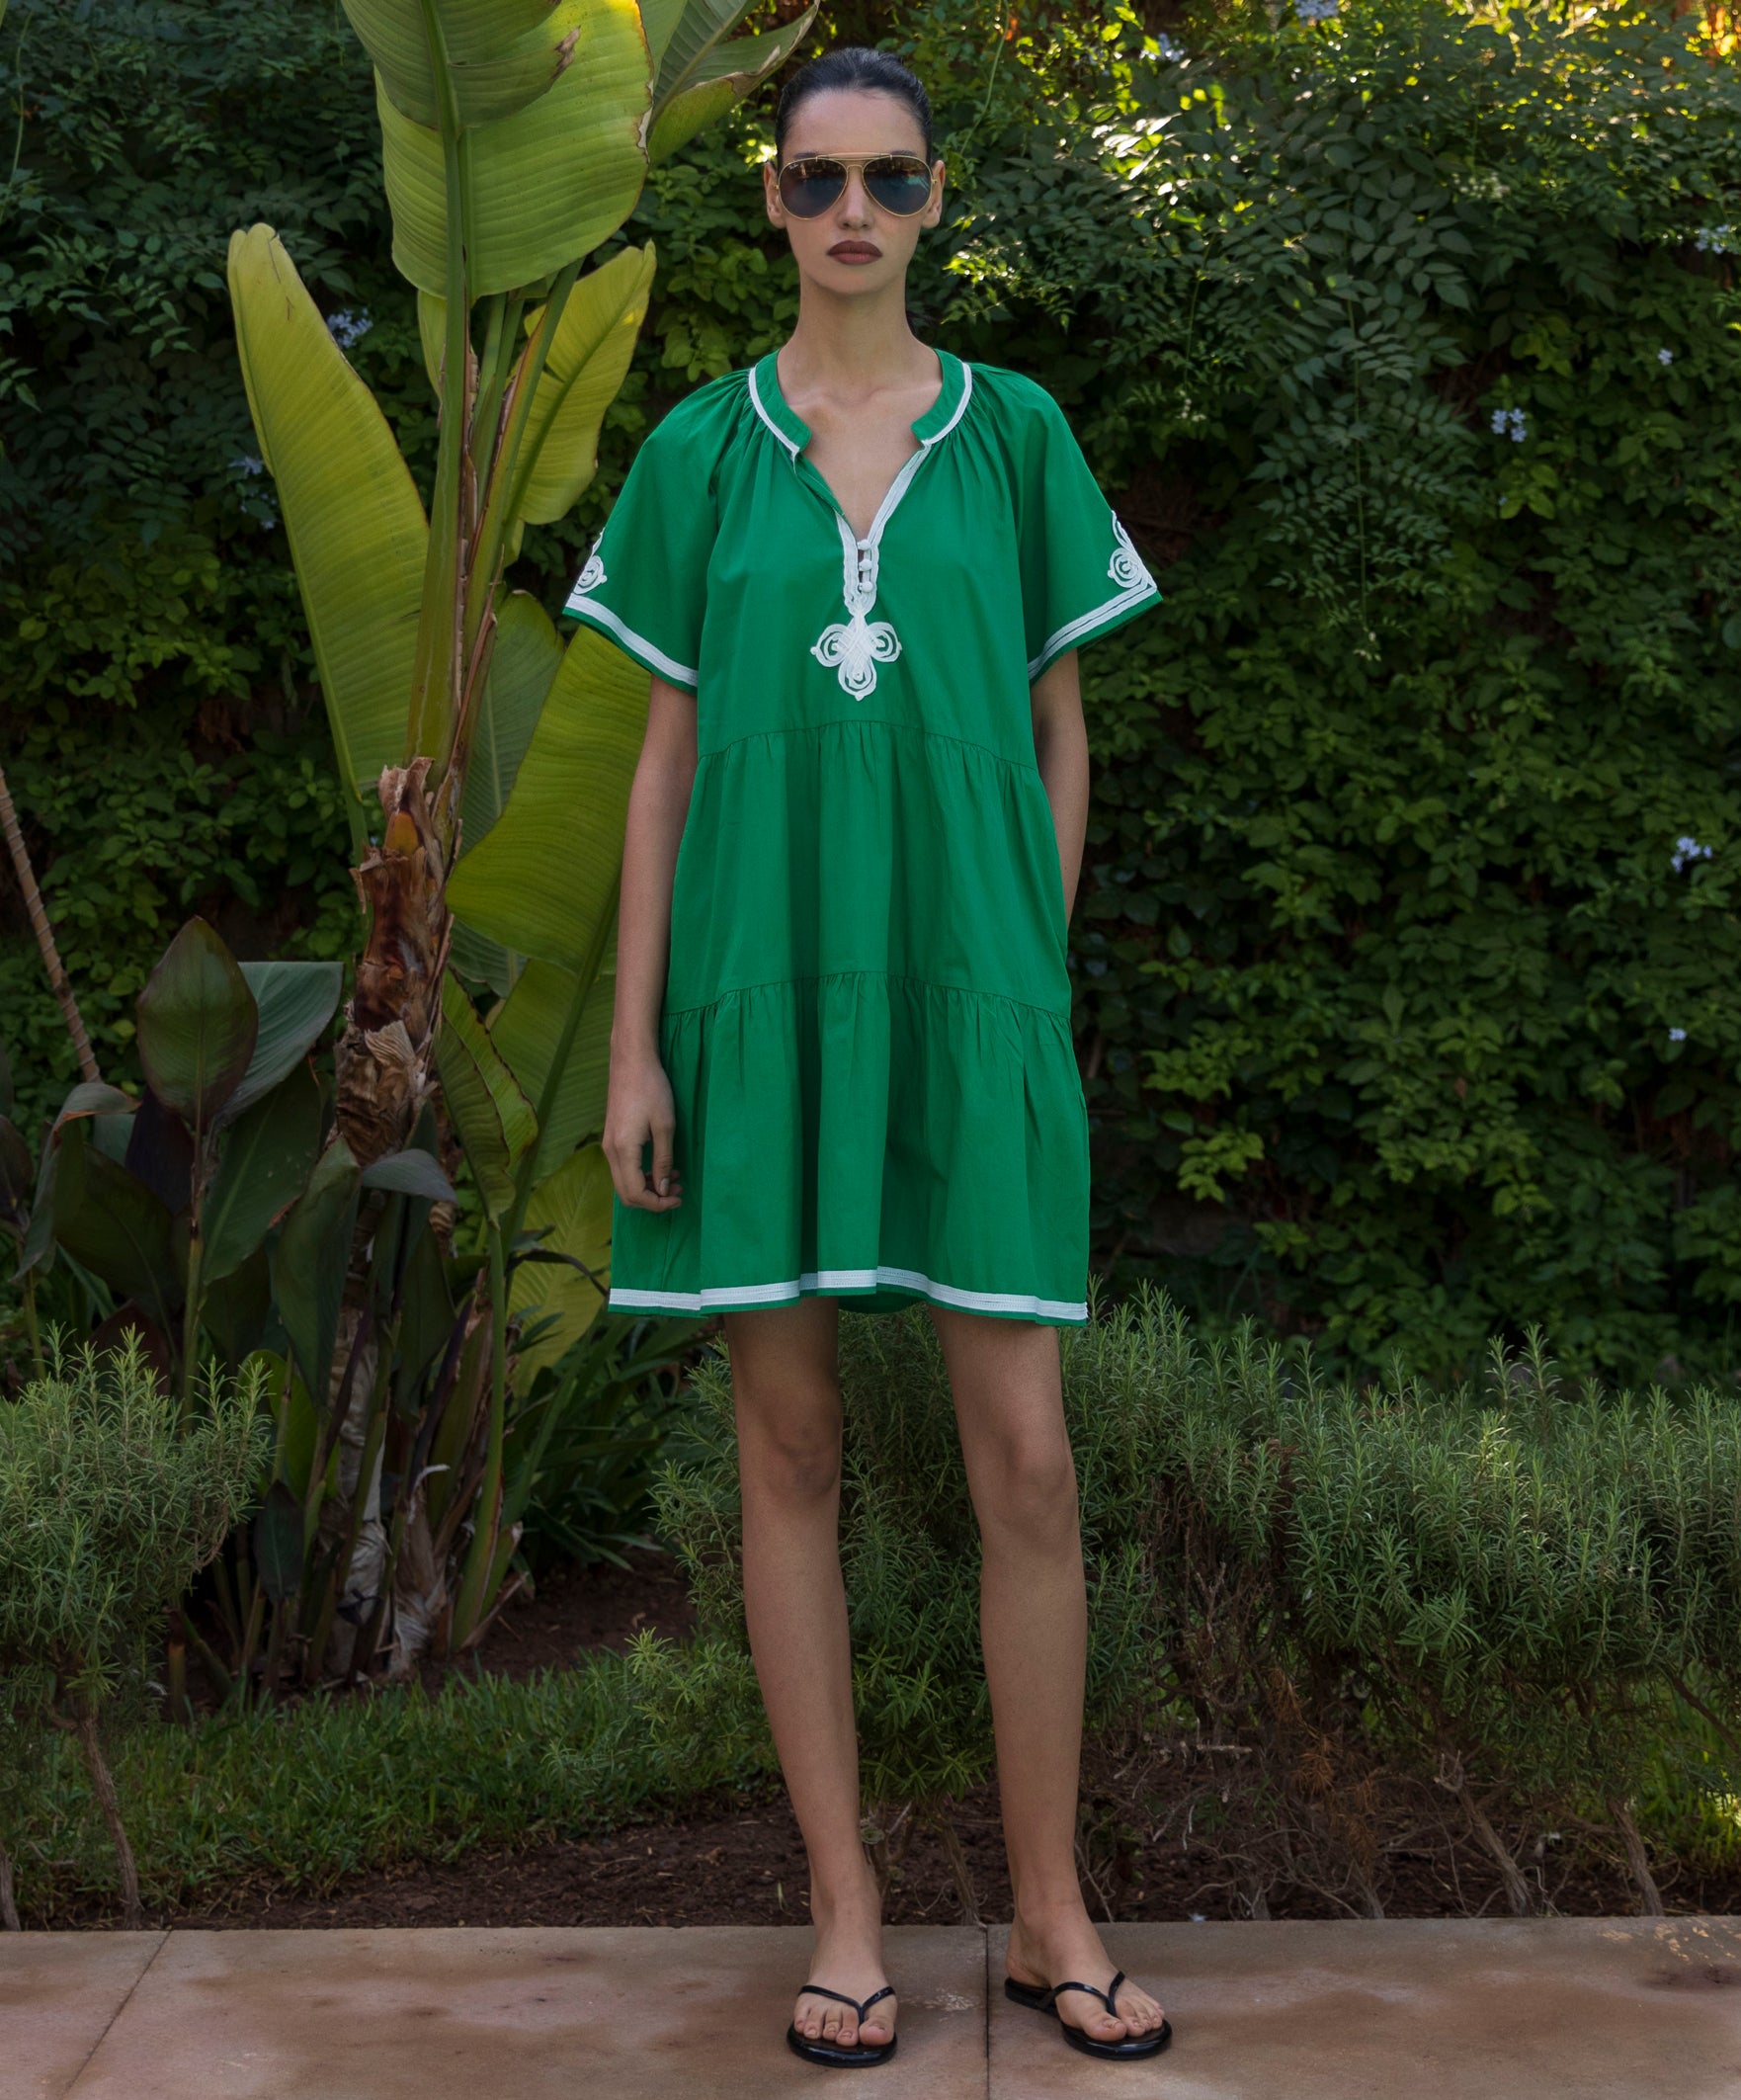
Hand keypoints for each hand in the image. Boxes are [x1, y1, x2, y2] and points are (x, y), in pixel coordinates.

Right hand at [604, 1053, 684, 1210]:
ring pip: (623, 1182)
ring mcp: (608, 1145)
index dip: (657, 1204)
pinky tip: (660, 1165)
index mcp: (623, 1151)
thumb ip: (663, 1160)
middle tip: (677, 1192)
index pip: (635, 1193)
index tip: (678, 1198)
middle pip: (625, 1194)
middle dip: (652, 1199)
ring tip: (674, 1178)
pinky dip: (641, 1175)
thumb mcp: (665, 1126)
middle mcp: (610, 1152)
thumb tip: (664, 1189)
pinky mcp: (611, 1138)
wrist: (631, 1061)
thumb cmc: (652, 1089)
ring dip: (648, 1187)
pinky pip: (623, 1168)